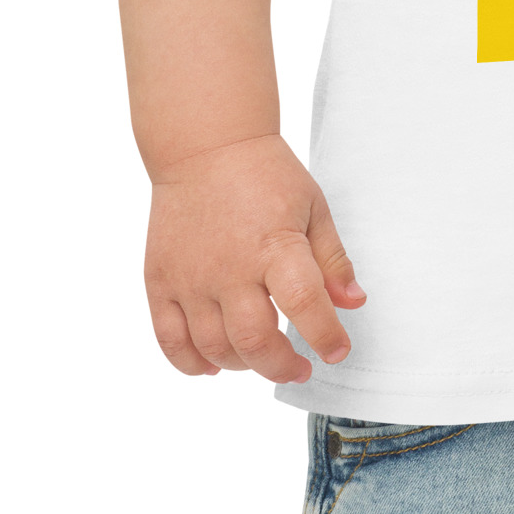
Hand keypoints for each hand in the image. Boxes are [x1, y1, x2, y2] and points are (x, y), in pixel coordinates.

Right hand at [143, 134, 364, 382]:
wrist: (204, 146)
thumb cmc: (264, 174)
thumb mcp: (312, 207)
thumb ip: (332, 259)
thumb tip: (352, 303)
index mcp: (275, 245)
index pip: (305, 305)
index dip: (325, 336)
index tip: (337, 350)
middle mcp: (229, 267)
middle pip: (255, 341)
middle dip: (282, 367)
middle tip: (300, 367)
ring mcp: (190, 278)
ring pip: (214, 348)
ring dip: (243, 366)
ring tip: (261, 356)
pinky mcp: (160, 281)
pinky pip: (170, 340)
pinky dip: (191, 363)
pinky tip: (214, 364)